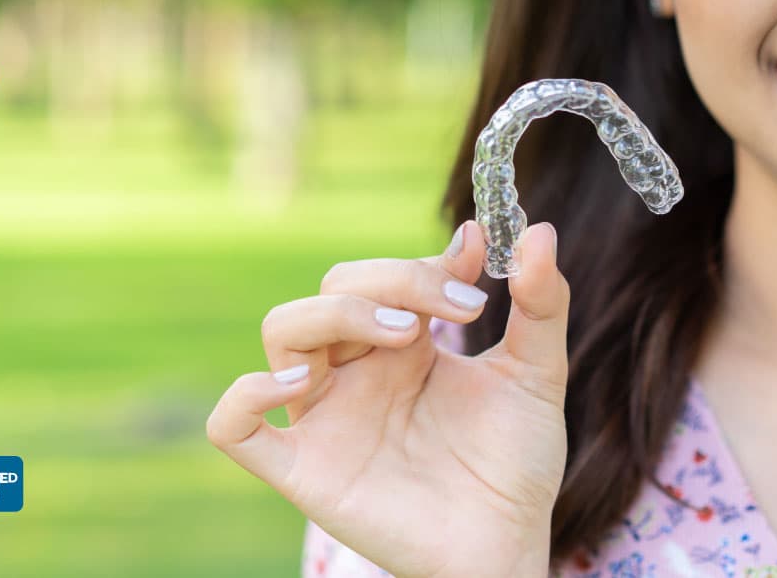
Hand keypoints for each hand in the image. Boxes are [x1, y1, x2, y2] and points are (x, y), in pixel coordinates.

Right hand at [206, 220, 569, 576]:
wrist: (509, 546)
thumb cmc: (515, 465)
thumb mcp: (536, 376)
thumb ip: (540, 304)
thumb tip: (538, 231)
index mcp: (403, 345)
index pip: (382, 275)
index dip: (423, 263)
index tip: (477, 267)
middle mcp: (357, 371)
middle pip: (332, 289)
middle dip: (392, 283)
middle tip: (456, 315)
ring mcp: (326, 417)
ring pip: (282, 331)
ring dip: (335, 315)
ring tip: (403, 337)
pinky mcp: (304, 470)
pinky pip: (235, 429)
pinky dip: (244, 396)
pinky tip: (298, 382)